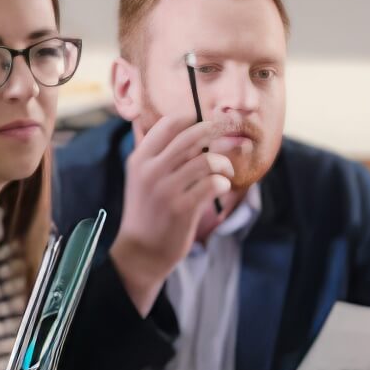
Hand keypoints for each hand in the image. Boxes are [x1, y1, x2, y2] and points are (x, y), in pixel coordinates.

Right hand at [110, 114, 234, 314]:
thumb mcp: (142, 178)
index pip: (168, 123)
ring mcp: (166, 190)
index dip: (192, 118)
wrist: (141, 251)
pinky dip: (222, 183)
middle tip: (230, 130)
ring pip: (206, 160)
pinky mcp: (182, 209)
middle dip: (216, 129)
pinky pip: (212, 184)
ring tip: (225, 171)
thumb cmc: (148, 211)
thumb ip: (161, 154)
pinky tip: (221, 187)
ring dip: (223, 163)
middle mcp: (151, 170)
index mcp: (140, 159)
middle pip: (191, 135)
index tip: (208, 121)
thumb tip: (186, 127)